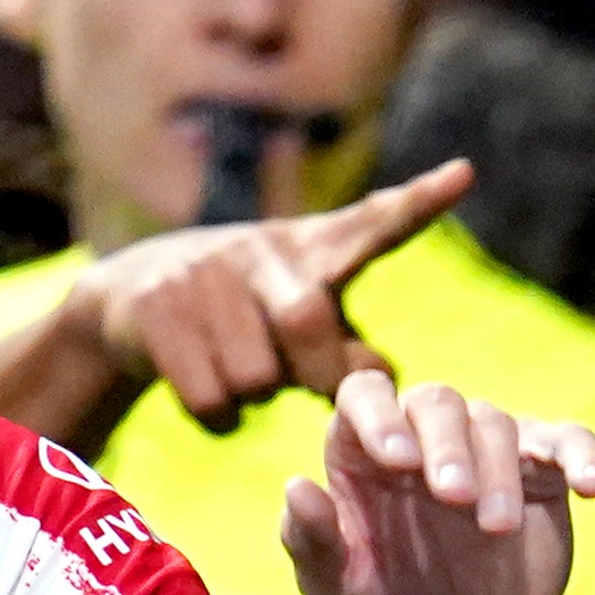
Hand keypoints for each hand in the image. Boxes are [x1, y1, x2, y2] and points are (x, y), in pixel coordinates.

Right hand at [68, 159, 473, 431]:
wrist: (129, 300)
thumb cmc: (250, 316)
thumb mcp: (305, 320)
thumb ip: (350, 349)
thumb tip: (383, 377)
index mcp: (313, 250)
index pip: (373, 223)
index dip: (417, 203)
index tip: (466, 174)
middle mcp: (261, 251)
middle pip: (308, 321)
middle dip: (315, 373)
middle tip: (309, 387)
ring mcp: (202, 275)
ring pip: (255, 375)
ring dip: (258, 398)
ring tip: (246, 376)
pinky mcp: (153, 308)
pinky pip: (209, 397)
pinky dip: (222, 419)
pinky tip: (214, 398)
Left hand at [281, 367, 594, 594]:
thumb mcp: (337, 589)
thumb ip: (311, 541)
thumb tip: (298, 486)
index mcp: (365, 451)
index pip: (364, 395)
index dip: (379, 416)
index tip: (397, 462)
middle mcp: (425, 438)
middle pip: (437, 402)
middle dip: (448, 447)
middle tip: (456, 501)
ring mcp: (487, 451)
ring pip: (498, 423)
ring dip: (500, 472)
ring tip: (498, 529)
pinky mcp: (542, 471)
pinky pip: (567, 440)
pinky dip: (582, 454)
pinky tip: (593, 487)